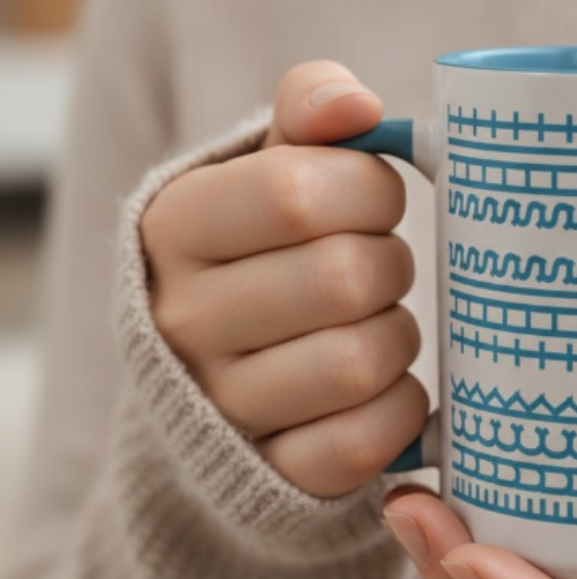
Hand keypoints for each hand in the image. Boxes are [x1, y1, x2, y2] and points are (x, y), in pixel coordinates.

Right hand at [141, 60, 427, 496]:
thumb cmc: (271, 251)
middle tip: (382, 268)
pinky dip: (399, 408)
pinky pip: (363, 441)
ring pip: (358, 362)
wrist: (224, 373)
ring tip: (379, 323)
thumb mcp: (272, 167)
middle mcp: (183, 320)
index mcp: (176, 226)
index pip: (297, 194)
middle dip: (392, 264)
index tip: (376, 201)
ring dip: (398, 336)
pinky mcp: (272, 472)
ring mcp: (223, 405)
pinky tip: (384, 385)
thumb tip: (358, 106)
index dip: (371, 191)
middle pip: (343, 278)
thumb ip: (309, 114)